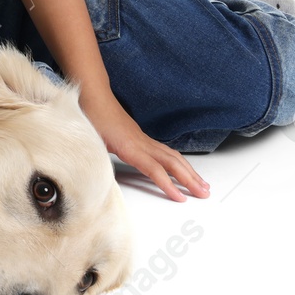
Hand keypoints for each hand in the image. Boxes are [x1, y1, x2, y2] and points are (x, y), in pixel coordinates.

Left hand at [79, 87, 209, 201]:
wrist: (94, 95)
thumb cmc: (91, 117)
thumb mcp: (90, 142)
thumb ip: (98, 160)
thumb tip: (99, 177)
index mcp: (129, 146)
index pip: (154, 169)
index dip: (168, 184)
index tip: (181, 198)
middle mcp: (141, 143)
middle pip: (172, 163)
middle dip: (190, 179)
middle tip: (204, 194)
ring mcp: (144, 139)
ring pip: (172, 156)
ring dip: (189, 171)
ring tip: (202, 184)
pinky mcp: (142, 138)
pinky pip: (166, 152)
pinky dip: (178, 162)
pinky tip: (184, 169)